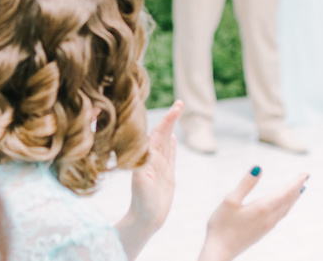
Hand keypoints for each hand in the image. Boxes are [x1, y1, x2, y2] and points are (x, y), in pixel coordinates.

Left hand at [117, 101, 182, 260]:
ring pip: (167, 142)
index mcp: (146, 157)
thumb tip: (147, 146)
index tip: (176, 107)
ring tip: (178, 112)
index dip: (166, 119)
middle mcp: (152, 159)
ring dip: (172, 127)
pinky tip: (174, 137)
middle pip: (162, 133)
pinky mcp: (166, 176)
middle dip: (171, 118)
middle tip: (181, 102)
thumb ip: (143, 164)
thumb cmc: (142, 203)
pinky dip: (172, 145)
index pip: (157, 133)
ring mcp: (159, 167)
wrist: (145, 220)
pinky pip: (170, 156)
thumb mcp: (141, 182)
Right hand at [197, 168, 307, 260]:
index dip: (296, 182)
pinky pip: (280, 216)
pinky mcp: (262, 232)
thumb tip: (258, 168)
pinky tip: (283, 207)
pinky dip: (286, 207)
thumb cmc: (222, 225)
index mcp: (262, 208)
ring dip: (293, 198)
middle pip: (288, 201)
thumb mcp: (230, 200)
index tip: (305, 174)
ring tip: (298, 190)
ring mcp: (266, 226)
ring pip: (285, 210)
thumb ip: (246, 184)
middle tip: (305, 177)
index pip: (285, 192)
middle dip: (297, 188)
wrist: (220, 250)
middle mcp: (268, 218)